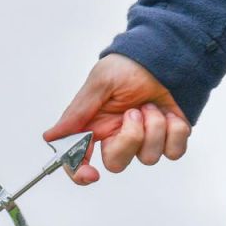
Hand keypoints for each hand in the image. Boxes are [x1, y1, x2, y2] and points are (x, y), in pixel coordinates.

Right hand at [44, 54, 190, 185]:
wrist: (168, 51)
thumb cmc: (132, 63)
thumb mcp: (100, 81)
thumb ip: (77, 113)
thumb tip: (50, 136)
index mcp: (97, 126)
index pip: (79, 159)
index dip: (80, 172)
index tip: (90, 174)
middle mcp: (119, 136)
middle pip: (117, 163)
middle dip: (128, 140)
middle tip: (133, 113)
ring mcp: (145, 139)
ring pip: (148, 158)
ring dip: (153, 127)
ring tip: (152, 105)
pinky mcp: (170, 138)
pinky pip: (173, 152)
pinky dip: (174, 131)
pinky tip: (170, 113)